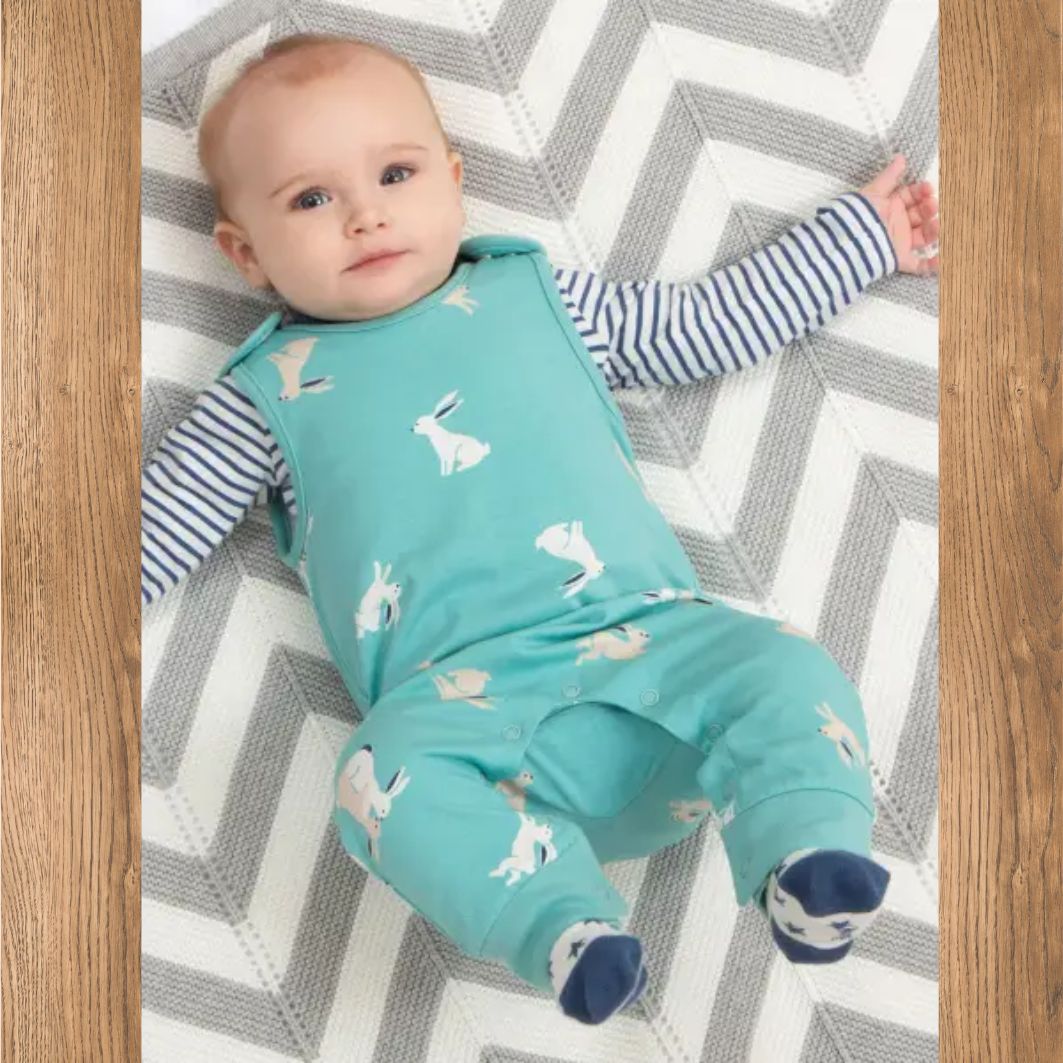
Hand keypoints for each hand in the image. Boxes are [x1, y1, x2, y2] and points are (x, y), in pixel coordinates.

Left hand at [858, 153, 939, 275]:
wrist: (848, 241)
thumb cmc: (860, 215)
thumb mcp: (874, 193)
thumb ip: (889, 176)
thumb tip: (901, 157)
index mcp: (891, 206)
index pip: (912, 196)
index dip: (921, 192)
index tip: (928, 189)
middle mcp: (898, 224)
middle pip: (921, 215)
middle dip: (928, 209)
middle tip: (931, 205)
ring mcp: (899, 242)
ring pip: (924, 236)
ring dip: (934, 230)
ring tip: (937, 225)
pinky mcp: (899, 260)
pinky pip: (918, 266)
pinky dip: (932, 265)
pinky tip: (943, 259)